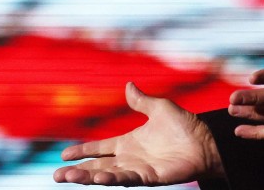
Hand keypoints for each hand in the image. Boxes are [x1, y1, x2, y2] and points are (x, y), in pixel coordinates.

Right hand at [53, 82, 223, 185]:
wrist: (206, 141)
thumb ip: (141, 100)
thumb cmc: (185, 126)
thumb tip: (128, 85)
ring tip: (69, 178)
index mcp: (128, 142)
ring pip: (106, 175)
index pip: (99, 148)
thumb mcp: (159, 108)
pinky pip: (127, 178)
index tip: (63, 155)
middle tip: (57, 176)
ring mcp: (138, 169)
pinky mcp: (150, 177)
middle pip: (97, 166)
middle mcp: (129, 158)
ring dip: (87, 178)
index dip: (82, 151)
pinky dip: (112, 179)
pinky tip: (99, 179)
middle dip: (77, 172)